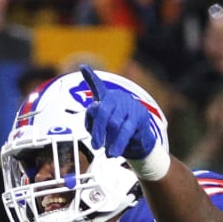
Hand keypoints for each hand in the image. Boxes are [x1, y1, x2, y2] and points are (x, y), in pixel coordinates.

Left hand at [80, 65, 169, 180]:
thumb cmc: (115, 133)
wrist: (139, 140)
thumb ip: (93, 123)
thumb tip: (93, 122)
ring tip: (107, 154)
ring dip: (110, 140)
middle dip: (98, 130)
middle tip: (95, 146)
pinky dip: (118, 143)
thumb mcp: (101, 128)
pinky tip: (112, 154)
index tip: (83, 67)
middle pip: (102, 111)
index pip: (98, 87)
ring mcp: (129, 105)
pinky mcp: (139, 115)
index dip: (90, 77)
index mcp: (106, 99)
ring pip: (115, 123)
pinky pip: (126, 130)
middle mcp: (117, 98)